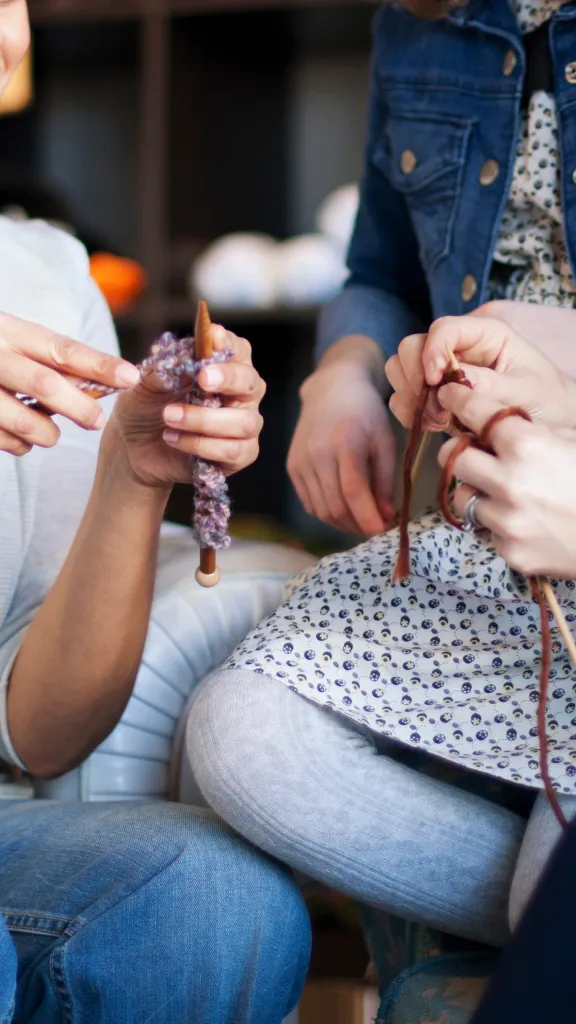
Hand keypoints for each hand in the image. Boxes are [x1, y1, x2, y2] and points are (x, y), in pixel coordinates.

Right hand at [0, 311, 138, 455]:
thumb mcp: (14, 342)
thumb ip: (51, 360)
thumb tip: (106, 382)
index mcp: (9, 331)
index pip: (62, 348)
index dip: (98, 364)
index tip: (131, 377)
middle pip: (44, 384)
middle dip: (78, 407)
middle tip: (95, 422)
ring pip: (21, 419)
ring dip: (46, 432)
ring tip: (52, 435)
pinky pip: (2, 438)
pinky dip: (20, 444)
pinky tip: (22, 439)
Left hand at [107, 325, 264, 488]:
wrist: (133, 447)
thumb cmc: (145, 408)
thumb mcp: (141, 384)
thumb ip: (160, 369)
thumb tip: (179, 358)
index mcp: (222, 368)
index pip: (239, 350)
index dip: (229, 344)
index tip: (212, 336)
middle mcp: (240, 395)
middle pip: (251, 382)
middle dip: (228, 378)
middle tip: (202, 378)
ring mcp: (242, 426)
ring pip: (243, 422)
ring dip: (204, 419)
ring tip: (169, 416)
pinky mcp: (238, 456)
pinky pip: (233, 451)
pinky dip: (201, 445)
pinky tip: (173, 438)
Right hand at [287, 360, 394, 535]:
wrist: (331, 390)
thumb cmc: (365, 414)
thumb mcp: (385, 442)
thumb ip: (386, 481)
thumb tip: (386, 517)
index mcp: (345, 443)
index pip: (353, 491)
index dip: (368, 518)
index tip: (383, 531)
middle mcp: (317, 453)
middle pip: (335, 506)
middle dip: (358, 525)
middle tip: (376, 528)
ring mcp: (300, 461)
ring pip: (320, 510)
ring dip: (343, 524)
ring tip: (362, 521)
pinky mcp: (291, 467)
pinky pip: (309, 503)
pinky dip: (327, 514)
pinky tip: (343, 510)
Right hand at [386, 315, 575, 433]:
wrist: (548, 421)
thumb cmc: (546, 400)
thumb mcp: (527, 391)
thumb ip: (492, 385)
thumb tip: (452, 383)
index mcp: (485, 334)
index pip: (443, 328)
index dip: (432, 352)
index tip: (434, 381)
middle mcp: (458, 347)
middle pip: (412, 346)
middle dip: (415, 378)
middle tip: (436, 409)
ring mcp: (441, 370)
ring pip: (400, 369)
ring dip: (411, 397)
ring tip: (439, 420)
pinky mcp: (432, 393)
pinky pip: (402, 396)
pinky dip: (410, 412)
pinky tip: (434, 424)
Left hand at [437, 384, 575, 576]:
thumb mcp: (572, 440)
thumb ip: (531, 431)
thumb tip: (492, 424)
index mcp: (527, 445)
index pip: (476, 413)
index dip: (459, 400)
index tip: (449, 395)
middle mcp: (510, 482)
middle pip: (454, 457)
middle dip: (461, 451)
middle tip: (473, 451)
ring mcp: (507, 521)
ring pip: (463, 497)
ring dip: (477, 490)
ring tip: (505, 491)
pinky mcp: (509, 551)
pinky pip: (486, 530)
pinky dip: (498, 522)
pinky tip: (525, 519)